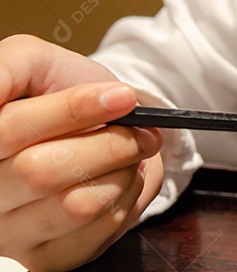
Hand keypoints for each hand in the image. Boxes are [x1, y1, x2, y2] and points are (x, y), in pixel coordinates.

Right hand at [0, 34, 163, 270]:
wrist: (93, 117)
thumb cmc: (57, 91)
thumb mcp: (32, 62)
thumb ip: (11, 66)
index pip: (10, 131)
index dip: (71, 111)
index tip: (122, 96)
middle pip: (42, 172)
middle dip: (109, 143)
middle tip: (144, 129)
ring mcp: (10, 233)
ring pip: (75, 206)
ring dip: (122, 172)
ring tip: (131, 153)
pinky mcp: (46, 259)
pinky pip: (98, 232)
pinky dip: (128, 199)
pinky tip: (123, 180)